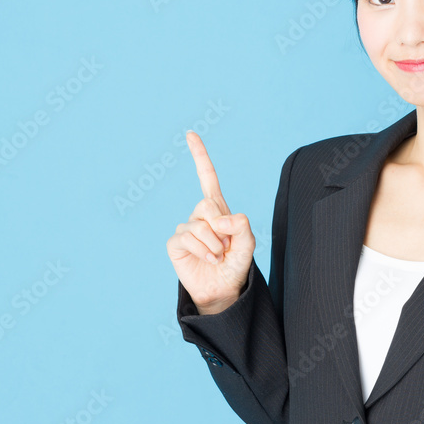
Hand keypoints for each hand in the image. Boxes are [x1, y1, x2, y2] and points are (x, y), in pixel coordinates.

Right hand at [167, 131, 255, 314]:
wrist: (223, 289)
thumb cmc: (235, 265)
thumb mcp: (248, 244)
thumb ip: (242, 226)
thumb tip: (221, 219)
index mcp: (217, 208)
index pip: (207, 177)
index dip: (199, 156)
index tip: (190, 134)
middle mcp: (199, 215)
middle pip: (208, 205)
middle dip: (221, 228)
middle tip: (225, 246)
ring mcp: (186, 228)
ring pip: (200, 226)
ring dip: (214, 245)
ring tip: (217, 257)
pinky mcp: (175, 243)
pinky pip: (188, 238)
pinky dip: (203, 251)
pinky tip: (207, 261)